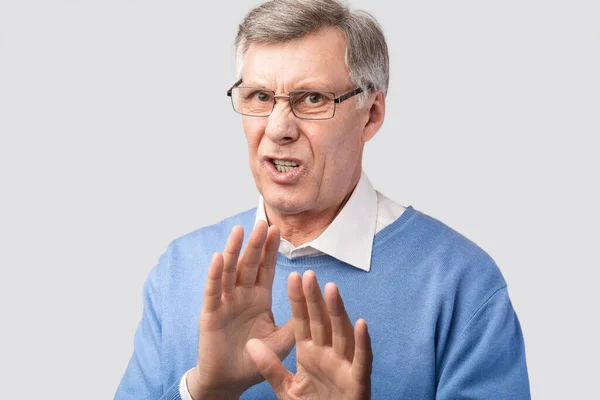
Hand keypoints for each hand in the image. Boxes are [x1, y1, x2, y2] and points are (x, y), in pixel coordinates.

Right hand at [187, 221, 294, 399]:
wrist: (229, 382)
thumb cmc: (253, 360)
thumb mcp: (281, 341)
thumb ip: (294, 323)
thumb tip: (314, 304)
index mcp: (259, 298)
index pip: (265, 269)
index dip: (270, 250)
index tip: (277, 230)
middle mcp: (241, 296)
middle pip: (249, 264)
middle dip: (256, 244)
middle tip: (262, 222)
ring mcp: (225, 303)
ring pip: (230, 272)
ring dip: (234, 251)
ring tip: (240, 231)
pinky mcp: (210, 314)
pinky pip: (213, 291)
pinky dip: (215, 275)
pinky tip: (218, 258)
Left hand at [246, 271, 372, 399]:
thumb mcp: (285, 388)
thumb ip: (269, 367)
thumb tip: (250, 344)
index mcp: (310, 352)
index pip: (303, 322)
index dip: (298, 300)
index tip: (293, 277)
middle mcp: (328, 353)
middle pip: (321, 322)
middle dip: (314, 298)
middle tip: (308, 274)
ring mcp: (344, 365)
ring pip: (341, 334)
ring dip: (337, 312)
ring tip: (331, 289)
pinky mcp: (358, 381)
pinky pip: (361, 360)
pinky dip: (362, 343)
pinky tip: (361, 324)